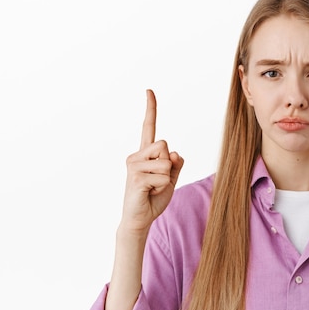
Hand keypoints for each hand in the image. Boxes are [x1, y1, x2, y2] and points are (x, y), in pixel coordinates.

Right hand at [120, 89, 183, 233]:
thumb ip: (175, 164)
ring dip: (166, 179)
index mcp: (145, 154)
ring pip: (165, 162)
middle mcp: (136, 156)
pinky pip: (163, 176)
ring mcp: (133, 165)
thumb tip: (174, 153)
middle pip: (164, 145)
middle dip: (168, 165)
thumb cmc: (153, 198)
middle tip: (157, 181)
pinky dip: (162, 187)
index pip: (149, 127)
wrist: (140, 219)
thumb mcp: (171, 179)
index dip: (151, 109)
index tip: (149, 91)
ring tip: (152, 188)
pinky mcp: (135, 177)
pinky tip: (148, 193)